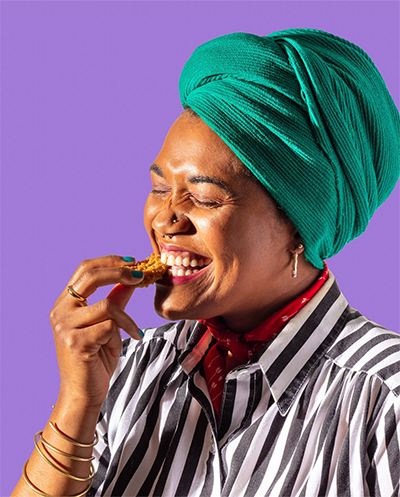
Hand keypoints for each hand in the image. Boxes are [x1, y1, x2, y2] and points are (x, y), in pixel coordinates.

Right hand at [50, 255, 143, 411]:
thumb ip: (115, 301)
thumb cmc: (95, 361)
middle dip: (119, 271)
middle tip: (141, 275)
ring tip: (134, 332)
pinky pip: (111, 325)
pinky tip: (126, 343)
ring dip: (127, 319)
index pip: (84, 269)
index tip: (132, 262)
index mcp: (65, 304)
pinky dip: (125, 332)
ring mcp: (65, 326)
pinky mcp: (76, 341)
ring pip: (107, 305)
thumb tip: (130, 279)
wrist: (83, 394)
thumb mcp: (108, 326)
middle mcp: (60, 311)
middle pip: (91, 276)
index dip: (109, 261)